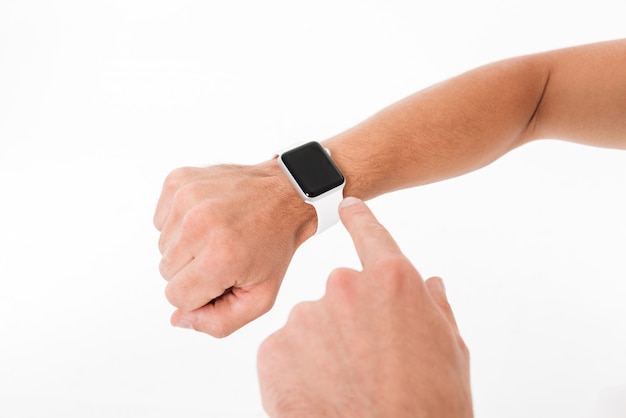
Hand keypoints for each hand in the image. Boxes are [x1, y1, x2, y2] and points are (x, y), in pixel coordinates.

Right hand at [154, 161, 315, 336]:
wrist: (286, 194)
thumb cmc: (274, 247)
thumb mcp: (261, 297)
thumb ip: (219, 322)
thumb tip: (176, 319)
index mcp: (220, 256)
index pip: (177, 296)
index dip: (201, 292)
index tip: (224, 275)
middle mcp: (198, 224)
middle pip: (166, 272)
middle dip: (193, 270)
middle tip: (224, 252)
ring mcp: (186, 198)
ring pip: (163, 247)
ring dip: (186, 246)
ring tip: (218, 233)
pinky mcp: (178, 180)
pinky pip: (161, 221)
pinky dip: (179, 223)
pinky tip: (208, 216)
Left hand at [257, 197, 471, 417]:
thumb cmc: (428, 407)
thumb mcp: (450, 351)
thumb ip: (434, 308)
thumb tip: (430, 285)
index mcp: (392, 280)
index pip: (370, 233)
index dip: (360, 219)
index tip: (349, 205)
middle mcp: (344, 286)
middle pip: (340, 290)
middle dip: (349, 317)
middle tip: (366, 358)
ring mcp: (306, 316)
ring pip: (310, 323)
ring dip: (321, 346)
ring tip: (343, 383)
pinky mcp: (274, 349)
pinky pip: (284, 351)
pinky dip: (295, 369)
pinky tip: (318, 394)